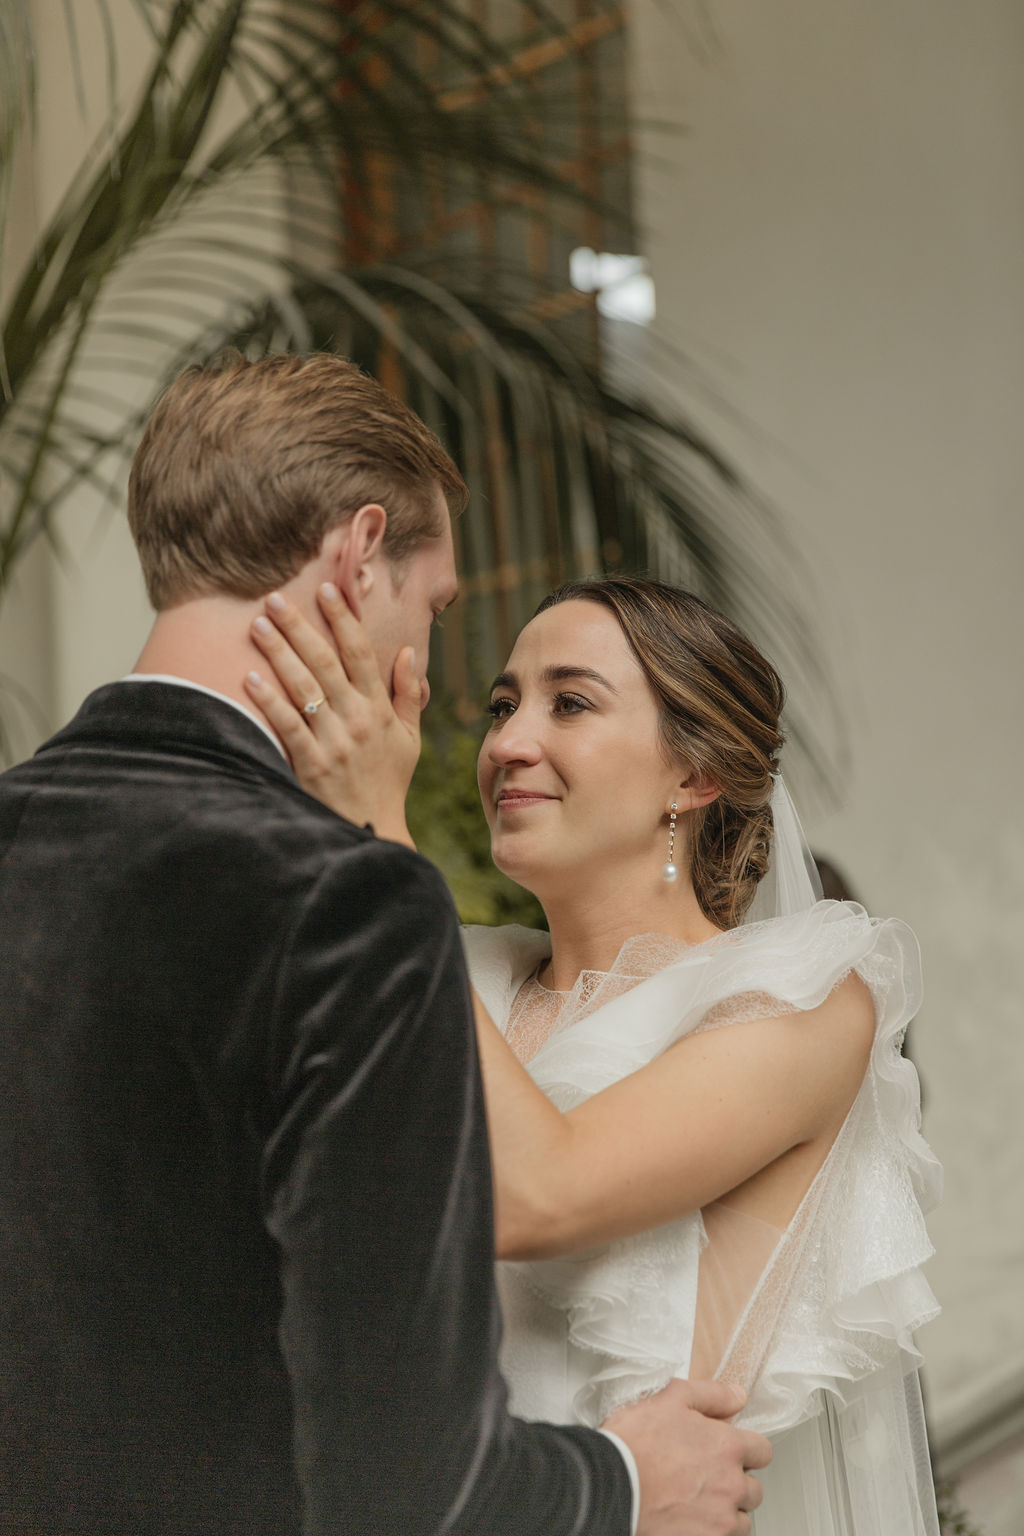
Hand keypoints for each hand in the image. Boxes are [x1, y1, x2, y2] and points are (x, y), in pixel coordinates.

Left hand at [244, 584, 420, 844]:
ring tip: (257, 626)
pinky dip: (269, 700)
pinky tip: (251, 677)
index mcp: (379, 709)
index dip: (343, 619)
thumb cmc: (388, 783)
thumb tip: (407, 652)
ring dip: (279, 653)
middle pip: (325, 661)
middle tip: (274, 598)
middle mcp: (357, 719)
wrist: (372, 831)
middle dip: (299, 626)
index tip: (327, 589)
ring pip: (303, 686)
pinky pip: (288, 725)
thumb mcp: (409, 739)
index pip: (360, 652)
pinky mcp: (311, 764)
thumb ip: (408, 694)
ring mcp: (334, 741)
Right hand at [604, 1379, 769, 1535]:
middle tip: (706, 1477)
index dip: (746, 1449)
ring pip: (742, 1521)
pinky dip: (710, 1531)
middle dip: (736, 1482)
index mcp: (727, 1447)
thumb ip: (713, 1395)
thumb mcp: (672, 1397)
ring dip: (726, 1512)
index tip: (729, 1452)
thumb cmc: (635, 1440)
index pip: (763, 1452)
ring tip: (697, 1501)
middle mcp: (731, 1485)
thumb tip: (739, 1396)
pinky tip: (688, 1519)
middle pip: (754, 1490)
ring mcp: (720, 1519)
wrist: (610, 1482)